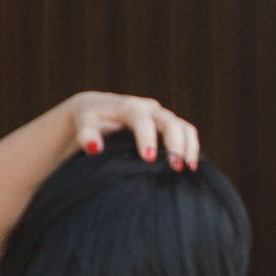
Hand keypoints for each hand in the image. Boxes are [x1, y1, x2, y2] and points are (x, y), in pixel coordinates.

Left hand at [68, 93, 199, 169]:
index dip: (147, 138)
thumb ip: (87, 135)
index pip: (141, 119)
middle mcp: (149, 108)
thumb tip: (95, 148)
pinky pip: (187, 132)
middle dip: (175, 144)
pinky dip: (191, 147)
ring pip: (183, 126)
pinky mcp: (169, 124)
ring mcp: (162, 116)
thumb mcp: (84, 125)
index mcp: (129, 106)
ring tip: (188, 169)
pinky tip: (190, 166)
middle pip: (170, 121)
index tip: (149, 159)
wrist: (98, 109)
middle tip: (176, 167)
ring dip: (188, 146)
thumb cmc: (90, 120)